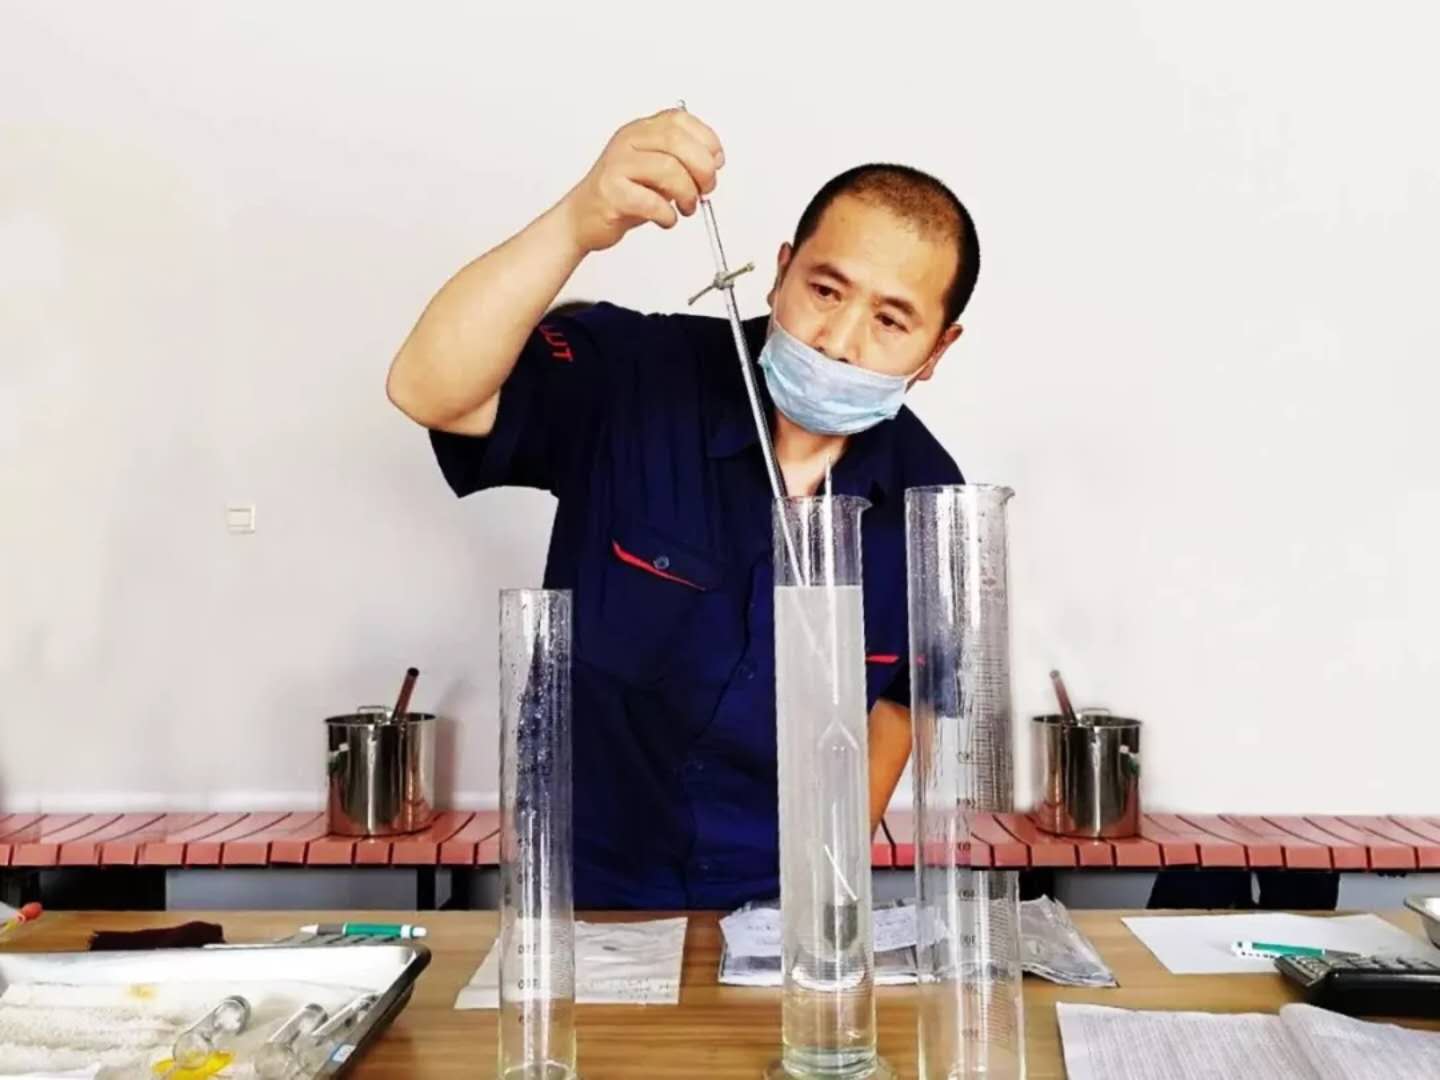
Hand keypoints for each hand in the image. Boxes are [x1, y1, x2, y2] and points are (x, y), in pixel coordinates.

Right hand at [559, 108, 724, 253]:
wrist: (582, 218)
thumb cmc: (622, 194)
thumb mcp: (655, 170)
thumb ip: (681, 161)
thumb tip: (712, 163)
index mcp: (640, 131)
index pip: (679, 120)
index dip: (706, 139)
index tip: (715, 162)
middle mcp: (628, 142)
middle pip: (677, 141)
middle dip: (702, 168)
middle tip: (705, 189)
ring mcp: (617, 165)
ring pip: (668, 169)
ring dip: (687, 194)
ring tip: (686, 207)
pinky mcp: (611, 192)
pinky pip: (650, 201)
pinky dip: (667, 215)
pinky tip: (666, 219)